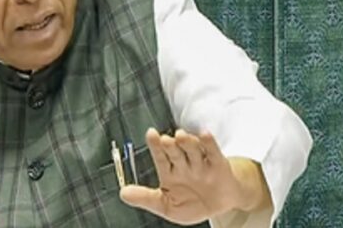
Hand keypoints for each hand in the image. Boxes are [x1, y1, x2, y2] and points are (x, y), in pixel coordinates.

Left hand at [120, 128, 266, 224]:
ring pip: (192, 150)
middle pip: (175, 151)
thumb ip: (145, 198)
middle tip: (166, 139)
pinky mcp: (218, 165)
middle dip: (170, 145)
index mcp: (169, 171)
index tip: (151, 134)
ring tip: (180, 137)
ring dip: (187, 142)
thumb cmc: (192, 204)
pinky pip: (213, 152)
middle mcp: (184, 164)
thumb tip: (123, 193)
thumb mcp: (166, 205)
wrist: (220, 208)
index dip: (155, 145)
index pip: (160, 157)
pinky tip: (204, 135)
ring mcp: (201, 163)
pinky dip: (209, 143)